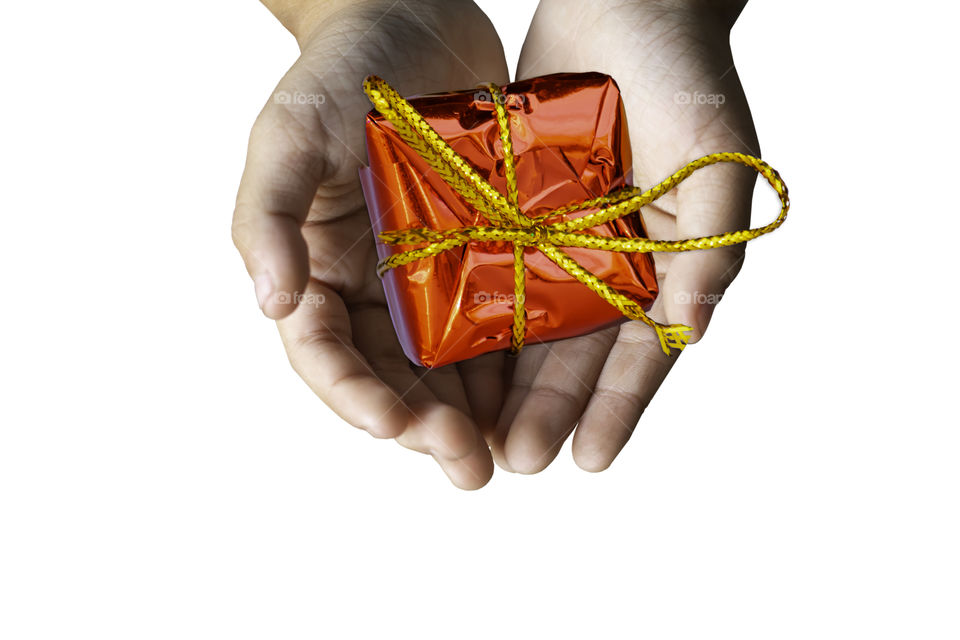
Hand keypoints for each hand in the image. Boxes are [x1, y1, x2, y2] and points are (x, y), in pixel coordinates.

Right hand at [232, 0, 508, 488]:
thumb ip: (268, 214)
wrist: (416, 17)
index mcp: (319, 267)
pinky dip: (515, 362)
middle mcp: (374, 283)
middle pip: (394, 375)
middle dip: (427, 427)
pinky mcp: (487, 253)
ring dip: (476, 414)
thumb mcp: (291, 133)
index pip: (324, 353)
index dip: (355, 397)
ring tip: (511, 454)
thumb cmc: (341, 71)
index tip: (395, 426)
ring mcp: (433, 273)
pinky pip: (500, 319)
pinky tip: (541, 394)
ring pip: (451, 363)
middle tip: (469, 467)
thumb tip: (269, 304)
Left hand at [491, 0, 759, 472]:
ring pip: (530, 323)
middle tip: (515, 458)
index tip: (588, 459)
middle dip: (548, 407)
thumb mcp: (718, 153)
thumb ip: (713, 242)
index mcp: (669, 260)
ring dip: (504, 380)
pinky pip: (491, 269)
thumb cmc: (686, 69)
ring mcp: (560, 237)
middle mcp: (612, 259)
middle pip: (579, 350)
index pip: (646, 350)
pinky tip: (446, 357)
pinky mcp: (514, 208)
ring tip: (475, 431)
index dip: (619, 407)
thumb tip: (694, 330)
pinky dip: (472, 313)